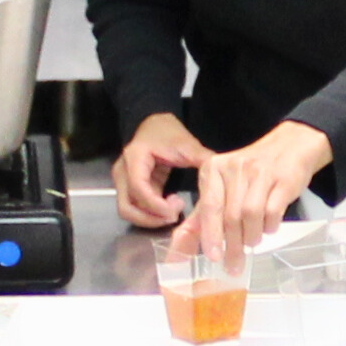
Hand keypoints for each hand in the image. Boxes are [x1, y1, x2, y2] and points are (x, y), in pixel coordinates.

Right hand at [113, 111, 208, 232]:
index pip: (138, 188)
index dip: (156, 205)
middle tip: (174, 215)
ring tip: (173, 211)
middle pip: (126, 207)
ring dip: (150, 219)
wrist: (154, 126)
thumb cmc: (167, 133)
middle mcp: (122, 172)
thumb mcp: (186, 144)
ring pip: (128, 212)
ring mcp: (122, 182)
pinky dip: (150, 214)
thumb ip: (202, 158)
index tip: (177, 208)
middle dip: (151, 218)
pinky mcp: (128, 189)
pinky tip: (169, 207)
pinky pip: (135, 209)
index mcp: (134, 158)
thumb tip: (222, 173)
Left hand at [187, 120, 337, 267]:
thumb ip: (204, 214)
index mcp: (214, 169)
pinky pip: (273, 211)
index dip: (211, 235)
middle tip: (234, 264)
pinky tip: (268, 228)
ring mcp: (260, 172)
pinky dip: (270, 226)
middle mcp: (234, 168)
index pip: (209, 207)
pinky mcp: (283, 179)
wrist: (290, 145)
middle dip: (232, 245)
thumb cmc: (251, 171)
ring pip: (251, 215)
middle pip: (230, 215)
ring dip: (251, 236)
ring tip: (252, 242)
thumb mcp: (223, 186)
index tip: (214, 257)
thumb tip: (182, 245)